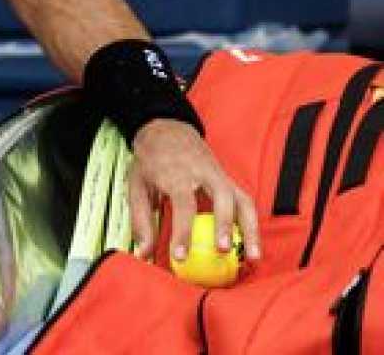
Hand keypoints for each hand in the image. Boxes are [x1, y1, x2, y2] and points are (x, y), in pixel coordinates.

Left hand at [127, 119, 261, 266]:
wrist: (167, 129)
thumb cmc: (151, 160)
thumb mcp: (136, 184)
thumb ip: (141, 219)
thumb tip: (143, 253)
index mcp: (176, 172)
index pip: (183, 203)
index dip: (183, 231)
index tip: (180, 256)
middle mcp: (203, 172)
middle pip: (222, 197)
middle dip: (225, 225)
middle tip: (222, 252)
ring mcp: (220, 174)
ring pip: (242, 200)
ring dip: (250, 229)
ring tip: (252, 258)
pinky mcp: (229, 179)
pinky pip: (245, 202)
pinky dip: (251, 224)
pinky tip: (252, 247)